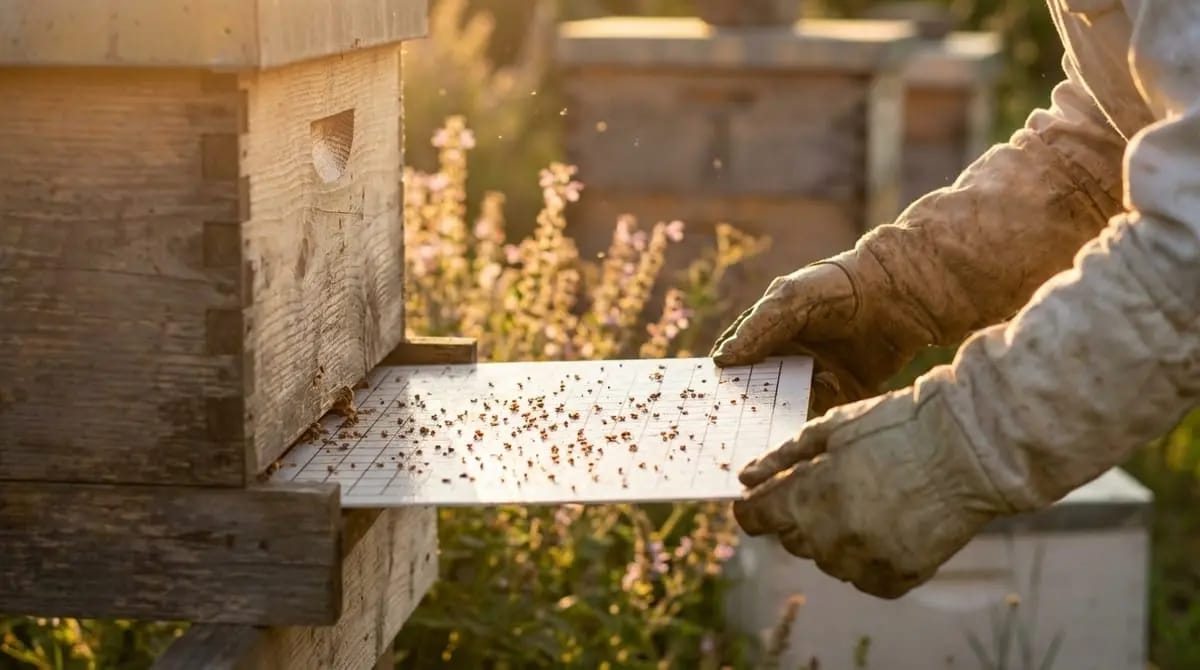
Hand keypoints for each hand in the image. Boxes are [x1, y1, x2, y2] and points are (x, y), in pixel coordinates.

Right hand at [710, 258, 901, 415]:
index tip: (711, 397)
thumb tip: (721, 359)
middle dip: (751, 403)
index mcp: (763, 334)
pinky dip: (819, 407)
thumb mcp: (791, 298)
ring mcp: (809, 379)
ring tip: (801, 386)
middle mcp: (783, 359)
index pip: (733, 361)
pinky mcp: (838, 396)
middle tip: (746, 412)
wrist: (896, 294)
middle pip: (756, 391)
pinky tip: (831, 383)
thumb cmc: (836, 286)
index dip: (722, 379)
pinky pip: (819, 413)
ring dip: (787, 405)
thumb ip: (757, 327)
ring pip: (785, 406)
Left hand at [732, 380, 1007, 598]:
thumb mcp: (833, 428)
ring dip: (836, 536)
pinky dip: (870, 557)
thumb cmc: (898, 426)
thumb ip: (784, 456)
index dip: (755, 506)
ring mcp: (865, 562)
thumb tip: (747, 477)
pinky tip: (891, 525)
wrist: (970, 450)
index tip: (764, 498)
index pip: (754, 517)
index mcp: (807, 496)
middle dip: (802, 515)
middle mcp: (830, 537)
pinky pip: (864, 576)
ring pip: (828, 559)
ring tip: (872, 501)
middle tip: (838, 484)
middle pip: (791, 539)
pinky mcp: (897, 578)